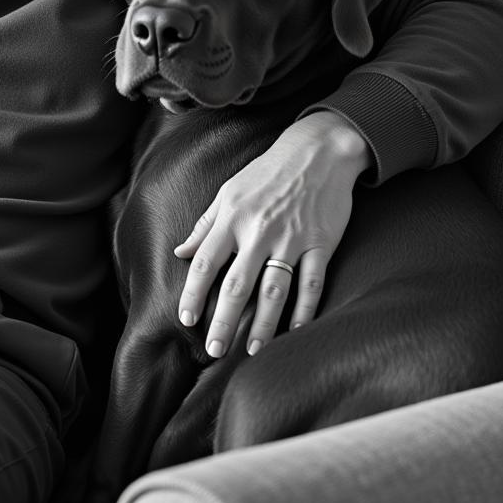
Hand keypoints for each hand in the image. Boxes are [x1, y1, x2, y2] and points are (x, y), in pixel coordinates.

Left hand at [173, 111, 372, 357]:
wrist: (318, 151)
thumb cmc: (268, 171)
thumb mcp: (229, 191)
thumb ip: (205, 224)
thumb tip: (180, 252)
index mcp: (232, 217)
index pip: (206, 262)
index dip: (194, 293)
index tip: (186, 319)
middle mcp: (259, 231)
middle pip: (237, 284)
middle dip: (223, 321)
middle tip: (214, 351)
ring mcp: (292, 239)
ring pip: (273, 290)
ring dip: (262, 324)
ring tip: (252, 350)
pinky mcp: (321, 243)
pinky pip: (312, 283)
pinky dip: (305, 310)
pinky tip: (296, 332)